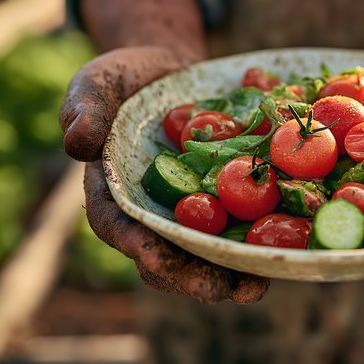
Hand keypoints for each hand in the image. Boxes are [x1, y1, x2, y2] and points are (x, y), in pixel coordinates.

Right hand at [60, 45, 268, 304]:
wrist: (170, 73)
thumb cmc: (125, 80)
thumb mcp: (98, 83)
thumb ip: (84, 109)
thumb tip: (78, 143)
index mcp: (113, 194)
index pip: (119, 228)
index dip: (139, 247)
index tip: (158, 259)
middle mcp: (152, 213)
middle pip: (167, 256)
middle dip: (194, 277)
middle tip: (223, 290)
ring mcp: (189, 211)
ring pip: (207, 252)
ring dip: (232, 274)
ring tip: (259, 286)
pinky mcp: (223, 200)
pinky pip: (240, 224)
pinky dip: (259, 239)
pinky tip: (286, 251)